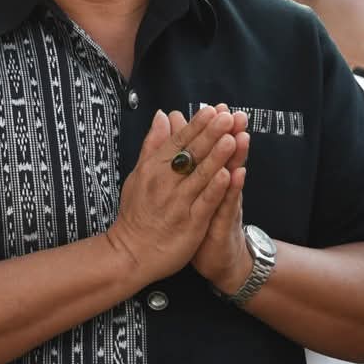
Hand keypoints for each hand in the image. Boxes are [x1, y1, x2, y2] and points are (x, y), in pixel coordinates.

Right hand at [103, 105, 247, 287]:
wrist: (131, 253)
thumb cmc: (137, 212)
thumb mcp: (139, 173)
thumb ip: (153, 144)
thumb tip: (162, 116)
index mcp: (153, 168)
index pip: (178, 142)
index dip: (196, 126)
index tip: (212, 110)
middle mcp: (164, 183)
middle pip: (191, 155)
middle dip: (211, 134)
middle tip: (227, 116)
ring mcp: (177, 203)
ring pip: (200, 176)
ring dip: (217, 156)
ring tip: (232, 137)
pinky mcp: (189, 224)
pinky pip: (205, 203)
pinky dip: (215, 188)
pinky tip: (227, 175)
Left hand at [192, 118, 255, 291]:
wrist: (216, 259)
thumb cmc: (200, 221)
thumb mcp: (191, 193)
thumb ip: (184, 165)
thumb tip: (175, 142)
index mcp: (207, 179)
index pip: (209, 152)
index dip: (212, 131)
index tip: (216, 107)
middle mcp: (219, 188)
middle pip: (225, 158)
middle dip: (230, 136)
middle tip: (237, 114)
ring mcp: (223, 204)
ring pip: (231, 177)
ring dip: (237, 157)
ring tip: (241, 136)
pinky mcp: (223, 223)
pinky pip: (228, 204)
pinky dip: (232, 189)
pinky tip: (237, 174)